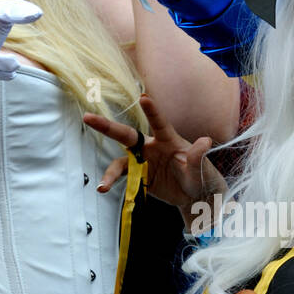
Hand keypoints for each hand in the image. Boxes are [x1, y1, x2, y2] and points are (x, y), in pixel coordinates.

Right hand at [84, 94, 225, 217]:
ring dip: (110, 172)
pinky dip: (112, 183)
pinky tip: (103, 189)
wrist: (194, 196)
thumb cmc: (200, 176)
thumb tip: (205, 142)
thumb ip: (198, 157)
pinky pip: (122, 177)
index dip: (151, 111)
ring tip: (103, 185)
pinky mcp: (138, 176)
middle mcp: (151, 147)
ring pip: (121, 162)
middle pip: (127, 135)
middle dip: (107, 127)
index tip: (144, 98)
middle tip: (88, 117)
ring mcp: (143, 162)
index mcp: (168, 140)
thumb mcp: (202, 169)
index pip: (159, 123)